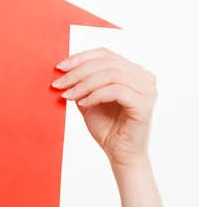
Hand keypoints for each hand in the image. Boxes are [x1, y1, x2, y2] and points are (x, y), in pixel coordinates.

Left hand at [52, 47, 156, 167]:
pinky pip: (116, 91)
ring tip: (69, 96)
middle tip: (59, 83)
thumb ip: (81, 83)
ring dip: (84, 84)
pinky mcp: (144, 104)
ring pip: (110, 75)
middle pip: (106, 63)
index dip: (80, 58)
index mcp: (132, 71)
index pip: (105, 54)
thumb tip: (62, 68)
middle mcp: (144, 77)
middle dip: (77, 72)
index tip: (60, 67)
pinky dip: (96, 95)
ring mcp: (147, 90)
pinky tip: (83, 104)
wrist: (119, 153)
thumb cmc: (106, 126)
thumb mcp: (88, 99)